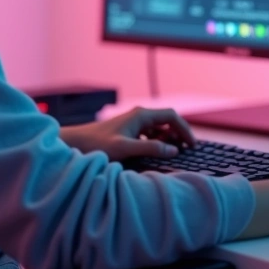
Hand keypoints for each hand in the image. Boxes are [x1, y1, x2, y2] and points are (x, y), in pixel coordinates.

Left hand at [59, 107, 195, 161]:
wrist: (76, 143)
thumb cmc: (97, 145)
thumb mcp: (126, 149)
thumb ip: (150, 149)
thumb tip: (174, 150)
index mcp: (140, 115)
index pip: (172, 116)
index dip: (184, 129)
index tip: (192, 145)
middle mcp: (138, 116)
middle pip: (167, 121)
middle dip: (179, 134)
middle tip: (189, 150)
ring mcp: (133, 123)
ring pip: (159, 128)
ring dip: (169, 139)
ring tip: (177, 153)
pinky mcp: (128, 131)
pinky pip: (150, 134)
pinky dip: (159, 142)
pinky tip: (159, 153)